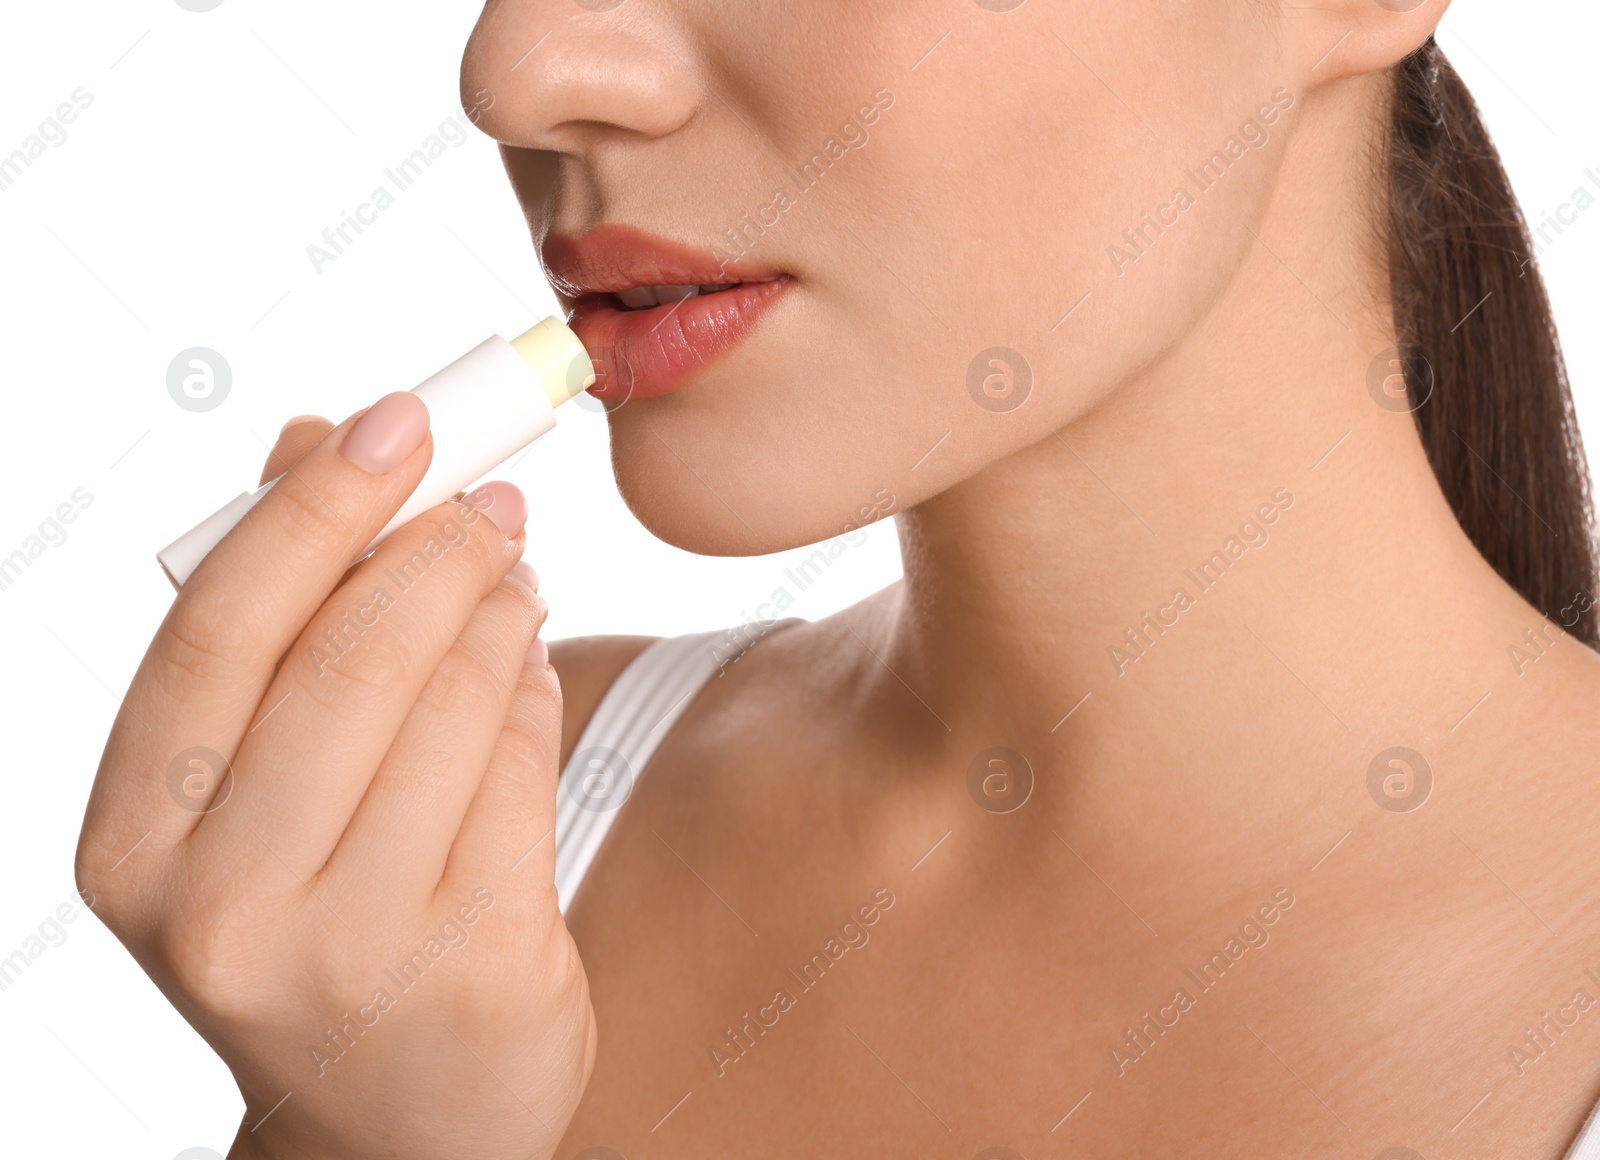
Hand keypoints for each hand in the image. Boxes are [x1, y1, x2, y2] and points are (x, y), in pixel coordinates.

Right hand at [76, 396, 594, 1159]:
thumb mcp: (253, 793)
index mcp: (135, 846)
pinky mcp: (480, 963)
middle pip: (353, 658)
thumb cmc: (314, 922)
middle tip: (488, 491)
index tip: (392, 420)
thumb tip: (310, 443)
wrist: (393, 1121)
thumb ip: (278, 622)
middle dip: (436, 547)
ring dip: (497, 607)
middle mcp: (226, 906)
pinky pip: (522, 768)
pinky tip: (530, 657)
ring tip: (511, 570)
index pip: (222, 631)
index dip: (314, 508)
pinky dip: (533, 689)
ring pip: (453, 703)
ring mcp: (357, 947)